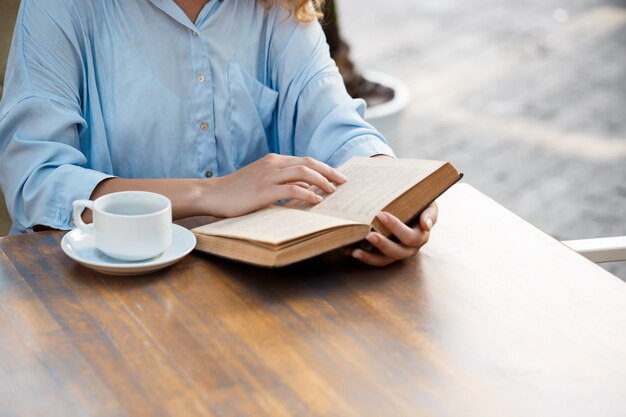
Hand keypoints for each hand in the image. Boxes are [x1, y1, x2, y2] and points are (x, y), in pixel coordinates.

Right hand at [209, 154, 346, 217]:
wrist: (212, 194)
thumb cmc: (236, 191)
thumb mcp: (261, 182)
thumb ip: (282, 183)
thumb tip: (306, 191)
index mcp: (274, 160)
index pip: (305, 160)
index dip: (324, 168)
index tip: (337, 177)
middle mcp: (273, 164)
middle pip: (309, 163)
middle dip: (329, 172)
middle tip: (343, 182)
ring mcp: (269, 176)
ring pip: (304, 173)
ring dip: (322, 181)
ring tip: (333, 192)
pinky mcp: (264, 191)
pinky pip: (292, 189)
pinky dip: (307, 194)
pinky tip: (316, 201)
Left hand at [349, 202, 438, 266]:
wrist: (411, 206)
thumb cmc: (419, 203)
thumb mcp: (428, 204)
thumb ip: (430, 213)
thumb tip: (426, 225)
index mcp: (421, 235)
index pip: (411, 236)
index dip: (396, 227)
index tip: (381, 215)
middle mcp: (411, 247)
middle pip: (398, 251)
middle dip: (383, 244)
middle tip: (369, 233)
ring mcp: (399, 253)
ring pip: (386, 260)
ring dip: (371, 257)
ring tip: (356, 251)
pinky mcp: (387, 255)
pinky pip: (376, 260)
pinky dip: (364, 257)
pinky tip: (350, 251)